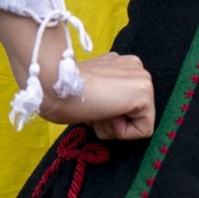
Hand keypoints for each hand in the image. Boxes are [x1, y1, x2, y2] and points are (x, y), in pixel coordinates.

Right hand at [0, 5, 155, 140]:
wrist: (53, 84)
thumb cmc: (59, 92)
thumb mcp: (87, 92)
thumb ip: (102, 97)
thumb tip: (106, 112)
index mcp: (120, 65)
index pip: (123, 104)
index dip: (103, 114)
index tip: (88, 102)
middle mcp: (135, 67)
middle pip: (131, 113)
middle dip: (108, 120)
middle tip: (90, 106)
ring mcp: (142, 77)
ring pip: (137, 122)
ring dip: (111, 125)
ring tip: (94, 107)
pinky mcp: (145, 92)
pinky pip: (143, 130)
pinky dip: (121, 132)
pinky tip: (104, 113)